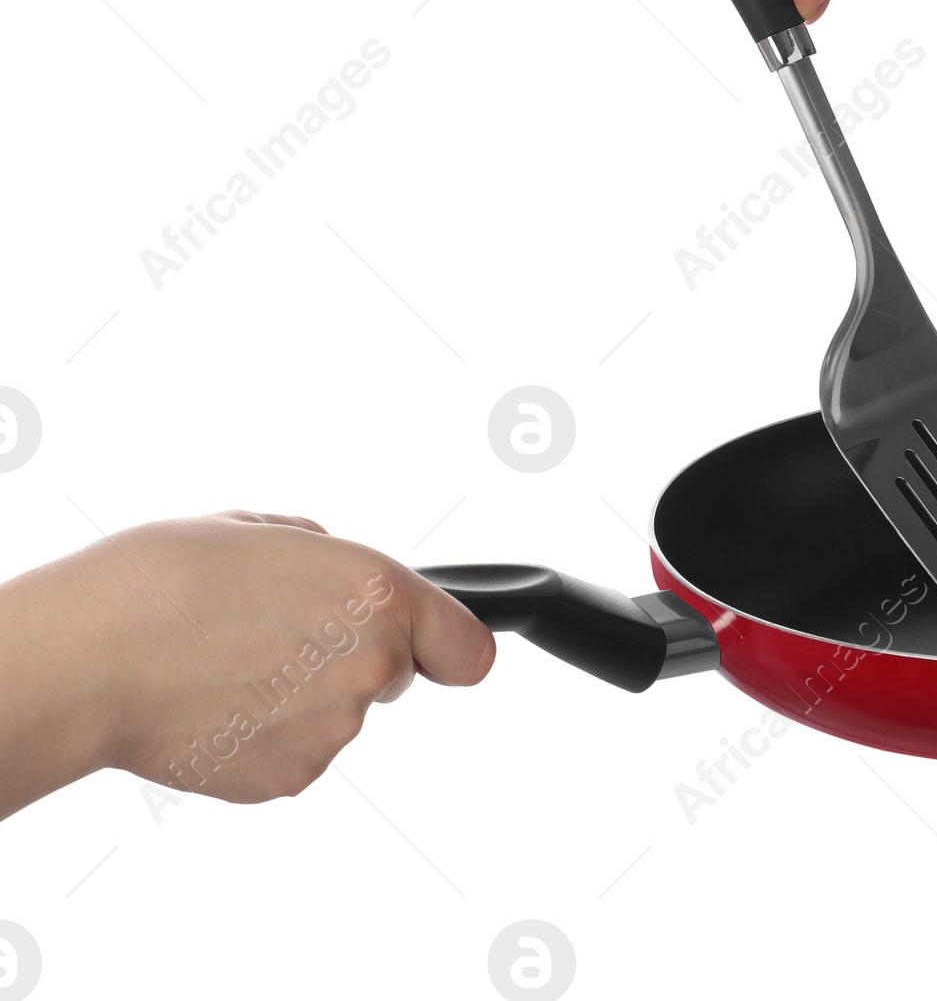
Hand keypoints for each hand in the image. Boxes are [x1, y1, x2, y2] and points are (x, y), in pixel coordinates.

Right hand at [0, 511, 493, 816]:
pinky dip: (264, 736)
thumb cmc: (168, 578)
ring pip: (336, 713)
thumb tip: (336, 575)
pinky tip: (215, 705)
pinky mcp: (289, 779)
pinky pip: (294, 752)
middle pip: (391, 672)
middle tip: (274, 635)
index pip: (468, 647)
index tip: (439, 651)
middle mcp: (372, 664)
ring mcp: (333, 730)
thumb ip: (326, 558)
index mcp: (379, 593)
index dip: (450, 646)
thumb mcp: (265, 532)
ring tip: (225, 665)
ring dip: (299, 697)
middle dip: (349, 656)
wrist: (93, 655)